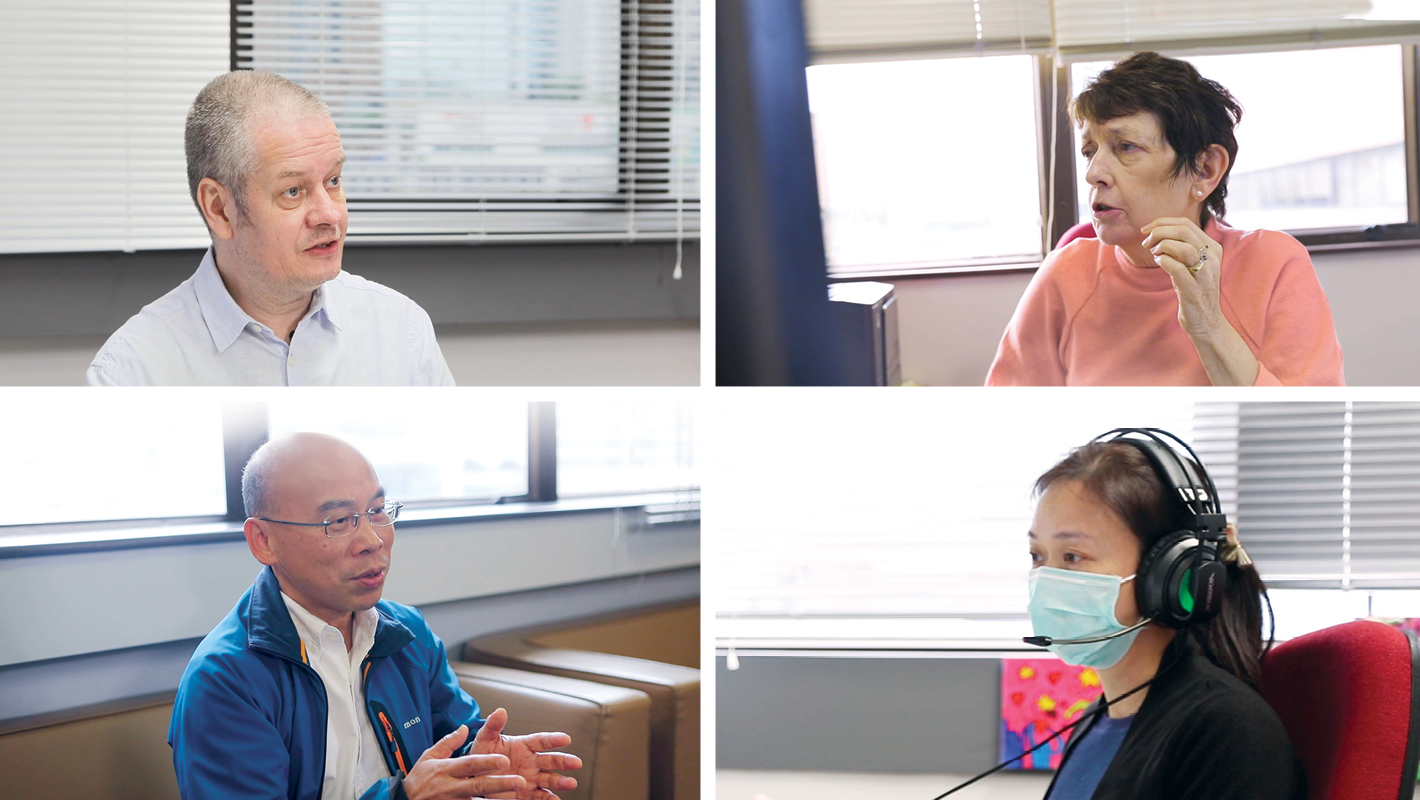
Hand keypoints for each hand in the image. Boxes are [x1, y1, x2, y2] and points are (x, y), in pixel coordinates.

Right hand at [402, 725, 526, 799]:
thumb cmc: (419, 779)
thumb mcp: (429, 757)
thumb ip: (448, 743)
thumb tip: (465, 728)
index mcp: (446, 769)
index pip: (470, 764)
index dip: (487, 762)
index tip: (505, 760)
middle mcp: (451, 787)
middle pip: (478, 784)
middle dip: (500, 783)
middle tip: (520, 781)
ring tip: (515, 799)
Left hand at [471, 708, 581, 799]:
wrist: (476, 775)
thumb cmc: (484, 754)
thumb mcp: (486, 738)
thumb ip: (493, 726)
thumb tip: (500, 711)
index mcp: (524, 745)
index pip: (541, 741)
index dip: (553, 739)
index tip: (566, 739)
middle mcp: (532, 761)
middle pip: (551, 760)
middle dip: (564, 761)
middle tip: (576, 763)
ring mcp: (531, 778)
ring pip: (549, 779)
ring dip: (560, 782)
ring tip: (571, 783)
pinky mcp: (526, 793)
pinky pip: (539, 796)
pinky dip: (547, 799)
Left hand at [1141, 217, 1225, 338]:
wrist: (1206, 321)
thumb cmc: (1193, 290)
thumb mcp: (1191, 264)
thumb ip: (1181, 247)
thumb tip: (1156, 232)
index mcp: (1212, 248)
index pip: (1186, 223)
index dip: (1162, 222)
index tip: (1146, 230)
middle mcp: (1212, 258)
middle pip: (1183, 231)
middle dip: (1158, 232)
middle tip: (1147, 243)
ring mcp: (1205, 274)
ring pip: (1183, 247)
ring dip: (1161, 246)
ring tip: (1154, 254)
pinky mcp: (1194, 290)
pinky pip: (1177, 268)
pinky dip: (1163, 261)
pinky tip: (1159, 263)